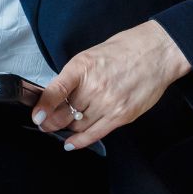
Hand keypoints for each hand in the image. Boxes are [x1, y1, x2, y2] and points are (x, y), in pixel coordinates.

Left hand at [30, 20, 190, 149]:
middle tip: (44, 123)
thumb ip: (75, 76)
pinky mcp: (121, 116)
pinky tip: (71, 143)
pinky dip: (81, 141)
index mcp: (82, 67)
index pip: (56, 91)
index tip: (36, 116)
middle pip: (65, 113)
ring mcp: (108, 103)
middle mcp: (94, 86)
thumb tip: (57, 96)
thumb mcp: (91, 55)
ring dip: (66, 128)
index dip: (43, 106)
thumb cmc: (125, 50)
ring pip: (78, 125)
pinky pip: (96, 133)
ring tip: (58, 128)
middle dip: (51, 121)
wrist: (156, 53)